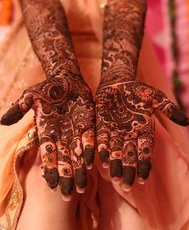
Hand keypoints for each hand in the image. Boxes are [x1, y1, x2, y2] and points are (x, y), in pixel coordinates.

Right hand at [1, 75, 94, 198]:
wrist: (67, 80)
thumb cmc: (47, 88)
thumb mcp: (32, 96)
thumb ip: (19, 107)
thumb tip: (2, 121)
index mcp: (47, 131)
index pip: (48, 154)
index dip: (50, 169)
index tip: (51, 185)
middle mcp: (61, 135)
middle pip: (64, 160)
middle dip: (66, 177)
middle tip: (68, 195)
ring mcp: (75, 131)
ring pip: (78, 154)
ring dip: (80, 170)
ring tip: (82, 187)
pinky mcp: (88, 124)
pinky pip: (90, 139)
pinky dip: (91, 150)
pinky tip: (93, 163)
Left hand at [95, 79, 188, 190]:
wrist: (118, 81)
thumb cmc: (138, 90)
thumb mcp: (156, 98)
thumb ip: (170, 109)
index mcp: (143, 129)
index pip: (145, 150)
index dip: (144, 164)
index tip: (143, 178)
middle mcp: (129, 133)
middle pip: (130, 155)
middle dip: (128, 169)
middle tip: (127, 185)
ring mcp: (115, 130)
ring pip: (116, 150)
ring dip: (115, 163)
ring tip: (114, 177)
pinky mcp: (102, 125)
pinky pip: (102, 139)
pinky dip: (102, 148)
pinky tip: (101, 159)